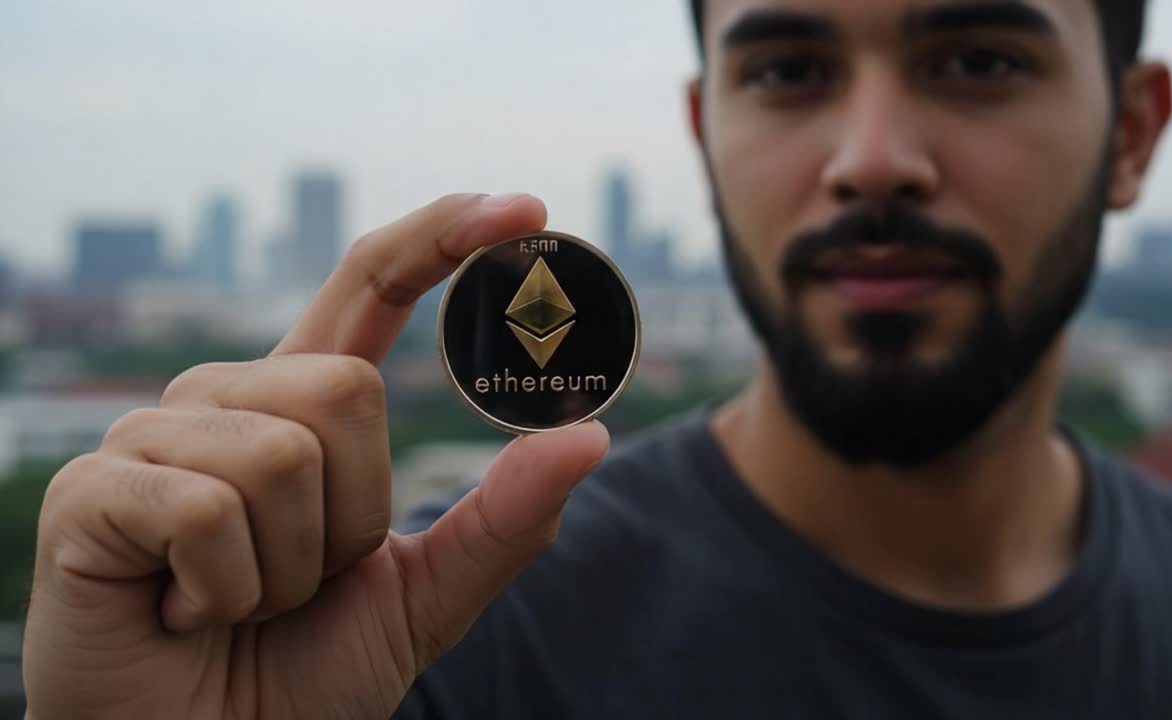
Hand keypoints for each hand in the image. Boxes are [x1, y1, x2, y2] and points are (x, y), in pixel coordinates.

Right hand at [22, 193, 609, 718]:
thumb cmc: (302, 676)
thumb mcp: (426, 597)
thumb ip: (503, 521)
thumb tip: (591, 438)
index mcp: (301, 407)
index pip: (371, 285)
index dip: (440, 238)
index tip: (524, 209)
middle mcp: (226, 400)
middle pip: (346, 388)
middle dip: (352, 515)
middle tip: (299, 580)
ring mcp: (152, 437)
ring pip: (286, 454)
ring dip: (290, 567)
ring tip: (239, 600)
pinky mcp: (93, 490)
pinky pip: (210, 508)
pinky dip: (227, 590)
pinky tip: (184, 611)